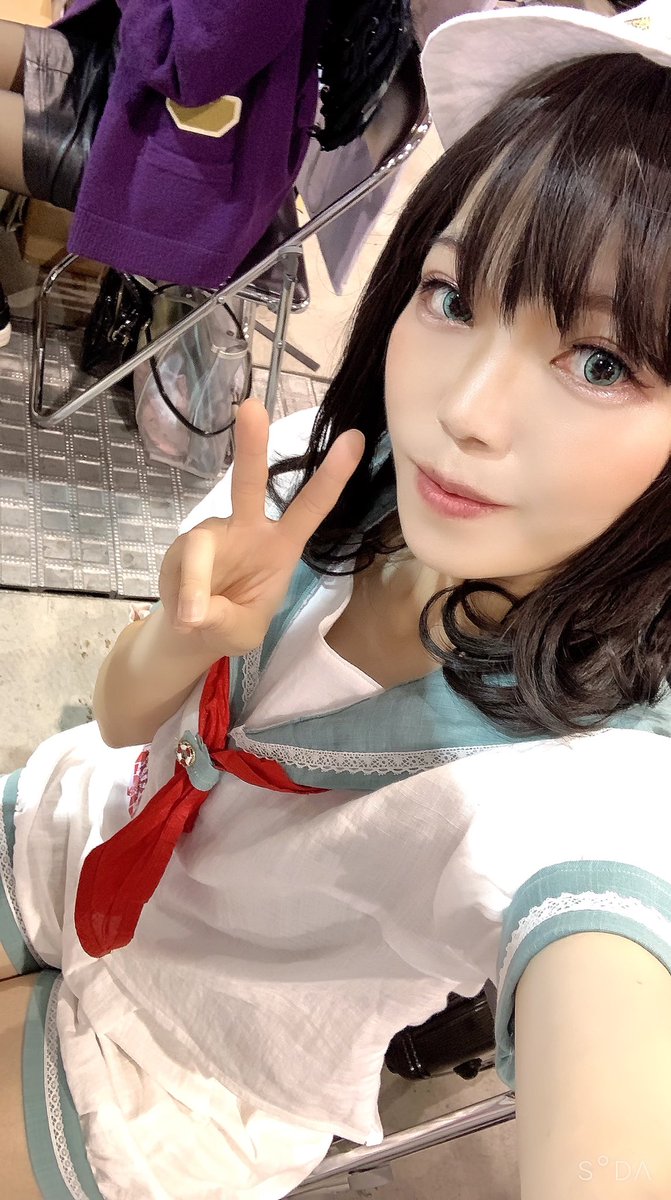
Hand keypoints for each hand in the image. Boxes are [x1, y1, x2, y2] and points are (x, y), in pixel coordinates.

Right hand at [158, 398, 364, 660]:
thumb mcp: (242, 633)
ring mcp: (212, 536)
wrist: (193, 633)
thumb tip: (192, 612)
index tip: (354, 440)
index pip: (310, 507)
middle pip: (249, 483)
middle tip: (252, 407)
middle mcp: (247, 530)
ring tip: (194, 619)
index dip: (332, 477)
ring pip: (202, 544)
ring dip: (196, 581)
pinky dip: (185, 594)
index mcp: (281, 546)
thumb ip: (222, 619)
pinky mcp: (182, 548)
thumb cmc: (233, 623)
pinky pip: (183, 567)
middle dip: (251, 446)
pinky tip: (187, 618)